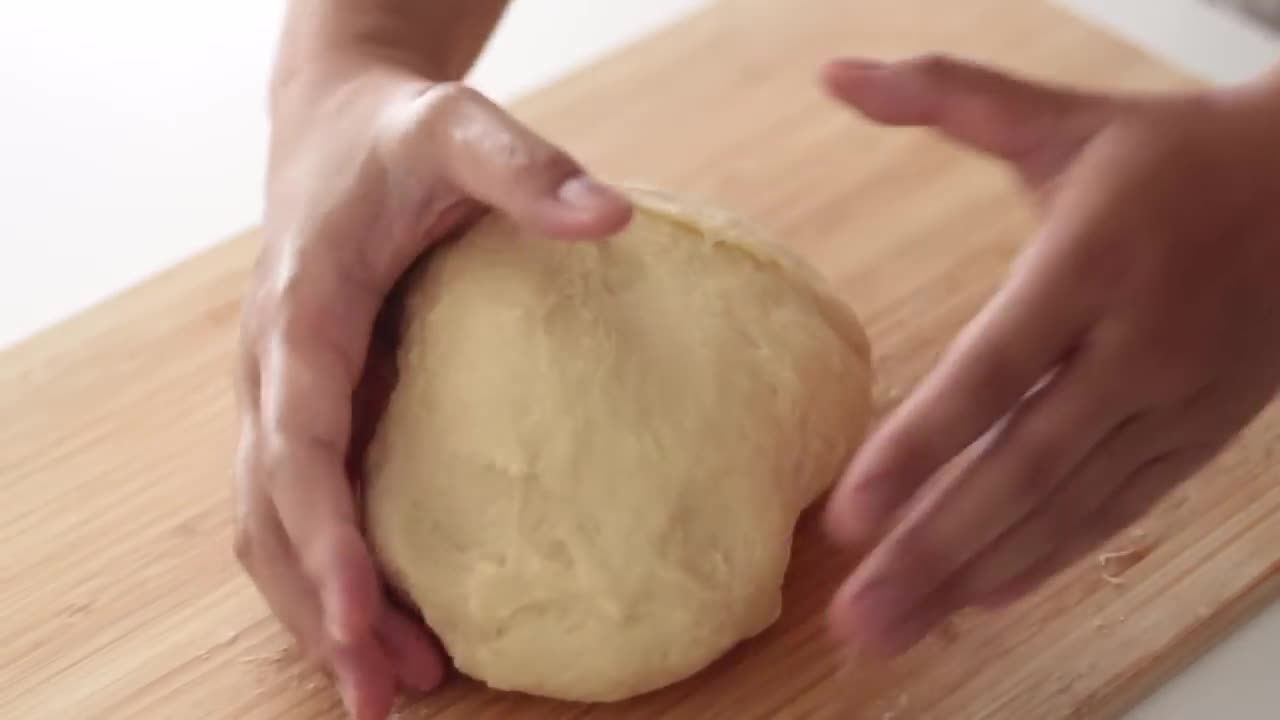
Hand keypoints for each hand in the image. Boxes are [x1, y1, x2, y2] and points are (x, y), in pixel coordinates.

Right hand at [232, 72, 630, 719]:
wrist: (339, 126)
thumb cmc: (394, 135)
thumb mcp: (458, 127)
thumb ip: (525, 168)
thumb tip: (610, 217)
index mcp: (302, 314)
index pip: (298, 446)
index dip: (325, 537)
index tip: (366, 617)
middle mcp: (275, 368)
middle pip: (271, 514)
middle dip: (321, 611)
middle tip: (387, 697)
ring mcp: (286, 394)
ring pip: (274, 525)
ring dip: (322, 610)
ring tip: (395, 686)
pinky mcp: (313, 407)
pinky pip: (305, 504)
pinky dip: (337, 571)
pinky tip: (392, 616)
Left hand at [821, 56, 1279, 654]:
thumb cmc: (1176, 157)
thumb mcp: (1062, 121)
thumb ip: (947, 97)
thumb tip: (837, 70)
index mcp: (1091, 264)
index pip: (991, 372)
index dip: (919, 448)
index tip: (849, 515)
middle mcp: (1133, 347)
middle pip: (1021, 468)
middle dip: (933, 549)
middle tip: (857, 619)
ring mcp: (1172, 402)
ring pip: (1065, 509)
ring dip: (977, 575)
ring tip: (899, 629)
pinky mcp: (1198, 436)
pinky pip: (1114, 512)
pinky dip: (1048, 559)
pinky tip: (983, 597)